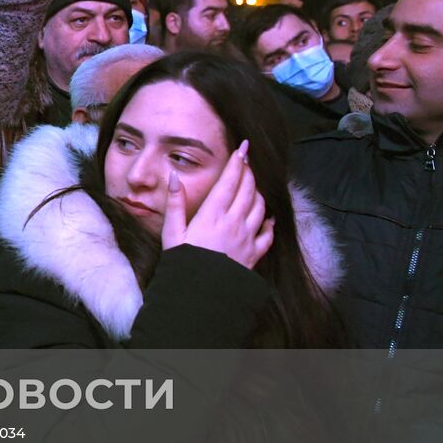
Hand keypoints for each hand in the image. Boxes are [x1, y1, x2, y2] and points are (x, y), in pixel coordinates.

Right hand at [161, 141, 273, 269]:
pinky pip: (268, 233)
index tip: (242, 148)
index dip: (237, 163)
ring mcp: (247, 238)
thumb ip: (175, 203)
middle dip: (248, 173)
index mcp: (212, 215)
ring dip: (257, 193)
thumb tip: (174, 177)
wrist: (201, 293)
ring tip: (252, 186)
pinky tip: (268, 217)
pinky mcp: (254, 253)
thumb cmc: (183, 262)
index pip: (229, 182)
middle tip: (247, 161)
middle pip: (247, 190)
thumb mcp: (172, 232)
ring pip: (260, 207)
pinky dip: (269, 222)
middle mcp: (234, 222)